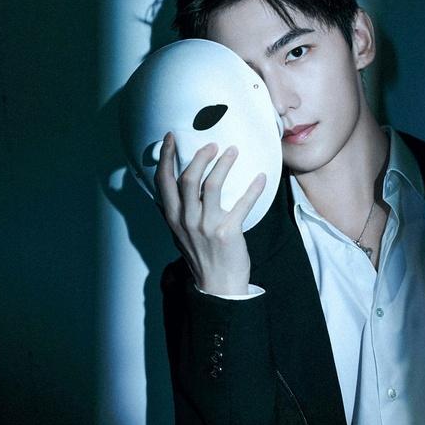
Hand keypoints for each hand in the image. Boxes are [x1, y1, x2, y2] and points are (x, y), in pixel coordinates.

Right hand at [154, 132, 265, 294]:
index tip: (170, 137)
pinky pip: (242, 204)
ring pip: (212, 185)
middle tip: (212, 145)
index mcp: (173, 217)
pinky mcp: (227, 232)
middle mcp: (186, 220)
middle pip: (188, 178)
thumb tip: (178, 182)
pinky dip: (253, 189)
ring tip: (233, 151)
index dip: (165, 156)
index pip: (163, 181)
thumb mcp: (180, 233)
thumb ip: (178, 209)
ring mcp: (206, 226)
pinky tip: (260, 178)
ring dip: (223, 164)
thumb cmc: (201, 256)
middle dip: (200, 156)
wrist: (217, 286)